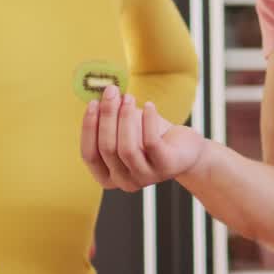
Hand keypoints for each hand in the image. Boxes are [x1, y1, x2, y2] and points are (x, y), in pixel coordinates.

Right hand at [80, 84, 206, 191]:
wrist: (184, 149)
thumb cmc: (149, 136)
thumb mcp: (125, 129)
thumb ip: (110, 118)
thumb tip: (100, 95)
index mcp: (107, 176)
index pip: (89, 155)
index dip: (89, 128)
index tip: (93, 103)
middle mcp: (124, 182)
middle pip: (107, 148)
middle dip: (107, 116)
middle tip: (111, 91)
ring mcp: (145, 177)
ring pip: (127, 148)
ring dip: (125, 118)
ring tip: (129, 97)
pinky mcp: (165, 168)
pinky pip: (151, 143)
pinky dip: (148, 121)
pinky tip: (150, 106)